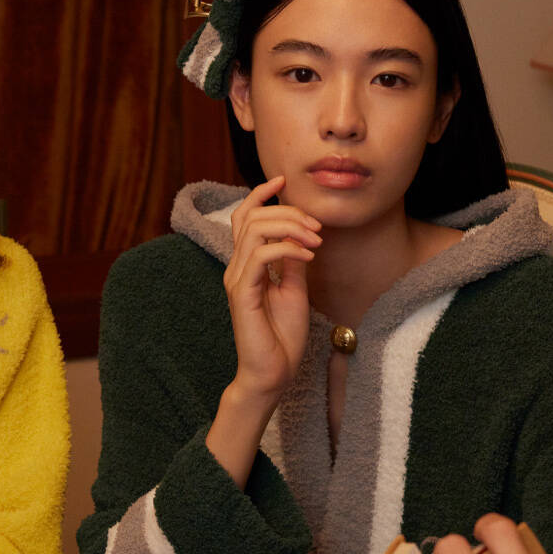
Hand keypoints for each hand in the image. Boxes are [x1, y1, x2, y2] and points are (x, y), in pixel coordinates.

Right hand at [224, 176, 319, 401]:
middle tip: (316, 226)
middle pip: (251, 217)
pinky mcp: (242, 293)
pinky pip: (260, 255)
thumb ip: (292, 261)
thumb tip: (301, 234)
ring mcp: (237, 279)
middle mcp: (236, 267)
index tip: (283, 181)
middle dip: (287, 212)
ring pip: (254, 230)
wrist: (273, 372)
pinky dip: (286, 248)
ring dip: (289, 227)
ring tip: (315, 240)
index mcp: (246, 264)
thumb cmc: (282, 336)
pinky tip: (308, 256)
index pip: (244, 217)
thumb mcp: (295, 289)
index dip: (260, 194)